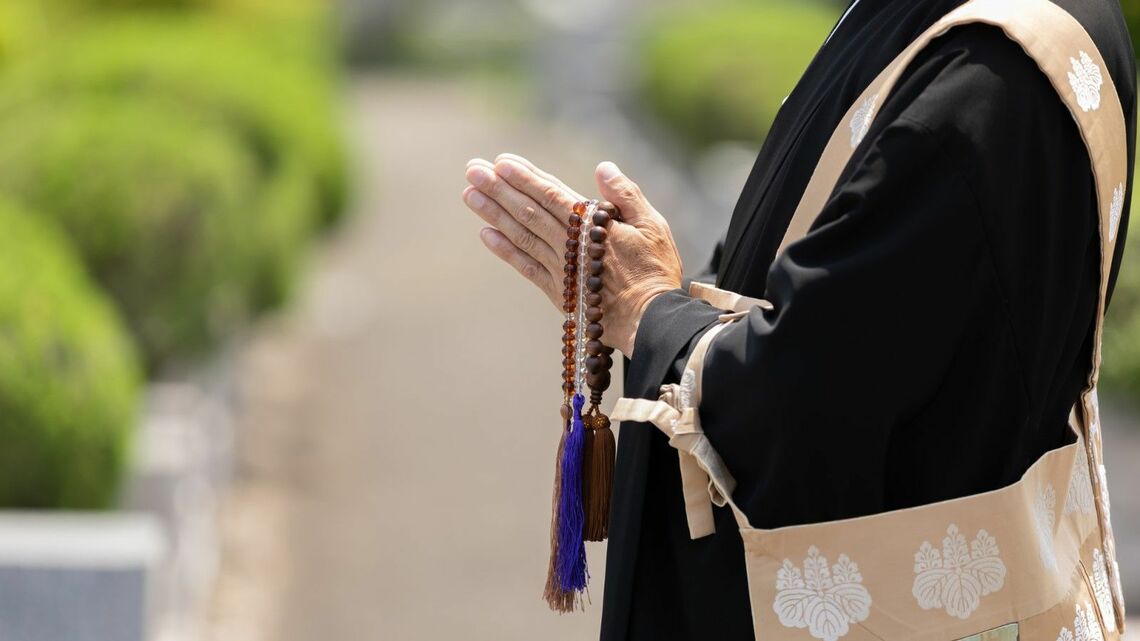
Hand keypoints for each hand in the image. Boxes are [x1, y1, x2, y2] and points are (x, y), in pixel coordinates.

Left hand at [462, 154, 682, 356]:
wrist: (651, 321)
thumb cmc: (656, 271)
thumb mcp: (653, 226)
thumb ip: (626, 195)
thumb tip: (602, 168)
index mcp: (593, 225)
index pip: (552, 195)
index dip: (526, 177)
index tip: (501, 162)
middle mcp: (571, 245)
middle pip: (529, 211)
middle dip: (499, 189)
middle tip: (473, 171)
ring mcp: (561, 269)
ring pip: (521, 235)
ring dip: (494, 213)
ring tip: (469, 194)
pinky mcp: (558, 291)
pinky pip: (526, 267)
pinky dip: (505, 250)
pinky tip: (486, 234)